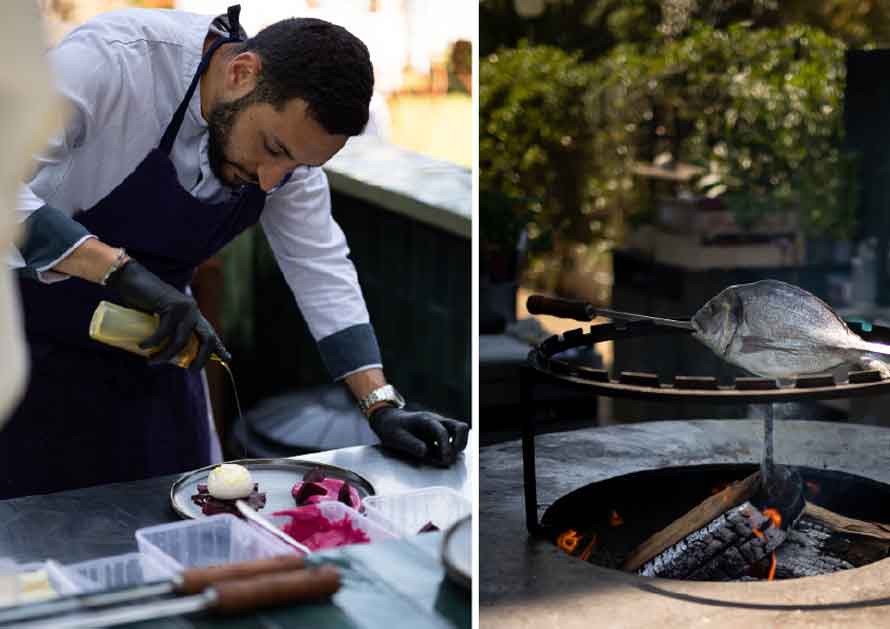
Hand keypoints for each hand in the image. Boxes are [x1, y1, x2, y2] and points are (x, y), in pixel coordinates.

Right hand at [106, 260, 230, 369]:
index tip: (228, 358)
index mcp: (193, 314)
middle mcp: (193, 311)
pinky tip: (143, 347)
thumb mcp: (161, 319)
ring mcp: (184, 308)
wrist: (133, 278)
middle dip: (202, 358)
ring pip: (181, 341)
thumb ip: (169, 332)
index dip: (219, 347)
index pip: (210, 333)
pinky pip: (164, 332)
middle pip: (207, 339)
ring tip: (152, 362)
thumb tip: (169, 357)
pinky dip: (153, 343)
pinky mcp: (172, 306)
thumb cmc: (144, 301)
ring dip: (166, 355)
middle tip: (190, 370)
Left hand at [368, 407, 468, 465]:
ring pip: (461, 432)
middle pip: (461, 427)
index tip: (446, 459)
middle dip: (460, 444)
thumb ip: (410, 444)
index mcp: (425, 420)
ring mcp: (441, 426)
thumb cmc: (392, 428)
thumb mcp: (396, 437)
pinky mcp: (441, 433)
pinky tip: (443, 457)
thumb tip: (425, 451)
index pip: (442, 431)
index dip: (446, 446)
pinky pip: (455, 438)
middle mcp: (437, 421)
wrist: (390, 420)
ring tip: (447, 459)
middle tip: (449, 458)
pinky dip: (454, 448)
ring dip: (459, 446)